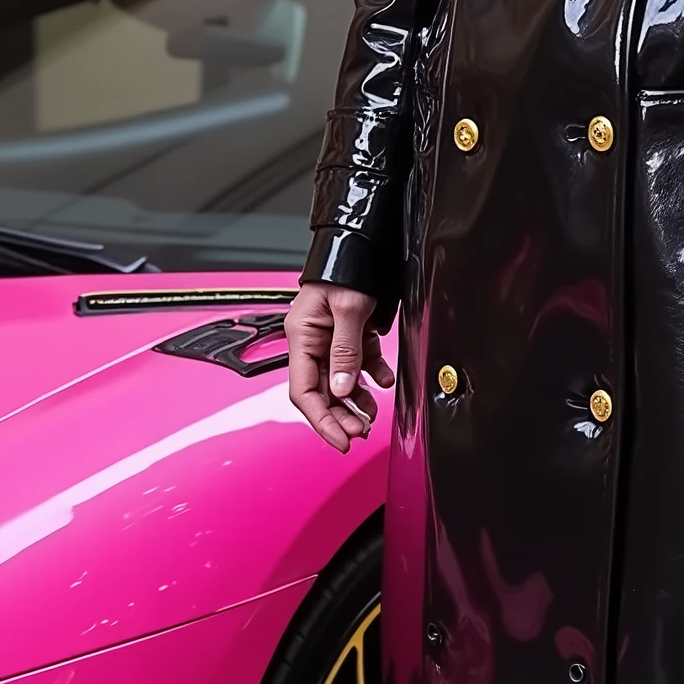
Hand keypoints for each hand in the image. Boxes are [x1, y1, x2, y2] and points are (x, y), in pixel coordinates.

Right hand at [285, 284, 389, 453]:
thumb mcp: (349, 308)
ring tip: (370, 417)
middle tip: (360, 433)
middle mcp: (313, 341)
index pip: (303, 391)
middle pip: (321, 392)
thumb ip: (345, 351)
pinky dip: (370, 377)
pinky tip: (382, 383)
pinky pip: (358, 364)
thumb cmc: (347, 268)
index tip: (339, 439)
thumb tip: (341, 389)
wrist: (362, 244)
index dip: (320, 420)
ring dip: (355, 402)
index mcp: (302, 336)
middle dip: (339, 416)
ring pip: (339, 383)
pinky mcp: (351, 334)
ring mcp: (331, 339)